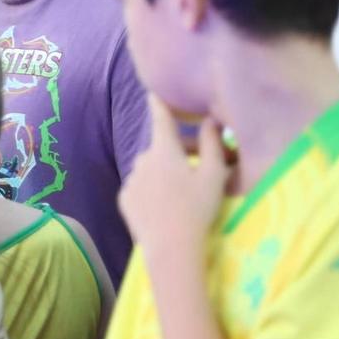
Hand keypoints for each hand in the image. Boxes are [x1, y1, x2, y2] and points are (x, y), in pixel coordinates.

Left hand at [119, 101, 230, 255]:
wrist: (170, 246)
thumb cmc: (197, 208)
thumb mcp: (213, 174)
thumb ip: (213, 144)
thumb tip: (210, 121)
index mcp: (164, 151)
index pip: (162, 120)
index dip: (160, 104)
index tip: (153, 91)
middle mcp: (142, 160)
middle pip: (163, 148)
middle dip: (184, 151)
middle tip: (211, 166)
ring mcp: (130, 180)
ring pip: (152, 168)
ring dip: (169, 170)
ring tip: (190, 190)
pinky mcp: (124, 199)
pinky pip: (142, 186)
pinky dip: (155, 188)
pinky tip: (169, 204)